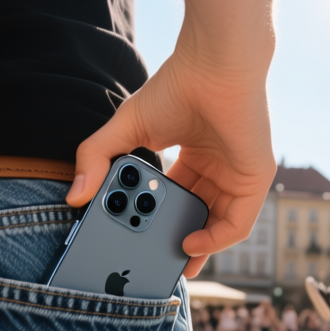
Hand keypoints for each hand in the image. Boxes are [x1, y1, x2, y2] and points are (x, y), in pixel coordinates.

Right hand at [66, 49, 275, 278]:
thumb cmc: (176, 87)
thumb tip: (74, 196)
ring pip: (217, 224)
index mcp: (195, 157)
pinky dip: (214, 240)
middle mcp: (219, 170)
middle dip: (177, 242)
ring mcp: (239, 176)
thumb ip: (96, 158)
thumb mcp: (126, 128)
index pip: (179, 199)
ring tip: (169, 262)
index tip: (142, 242)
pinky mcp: (255, 181)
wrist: (214, 65)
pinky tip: (190, 245)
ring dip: (194, 248)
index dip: (160, 222)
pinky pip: (237, 224)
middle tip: (156, 265)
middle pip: (198, 216)